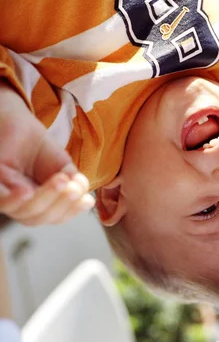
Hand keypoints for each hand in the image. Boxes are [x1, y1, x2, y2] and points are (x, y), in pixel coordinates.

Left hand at [0, 81, 93, 225]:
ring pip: (24, 212)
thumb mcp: (62, 165)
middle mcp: (20, 204)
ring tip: (61, 180)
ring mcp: (5, 195)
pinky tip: (28, 191)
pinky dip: (16, 199)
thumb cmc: (39, 148)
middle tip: (74, 188)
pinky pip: (2, 200)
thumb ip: (73, 181)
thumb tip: (84, 196)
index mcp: (38, 204)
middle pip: (39, 218)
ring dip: (45, 198)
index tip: (87, 200)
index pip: (54, 217)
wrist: (19, 123)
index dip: (71, 212)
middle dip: (60, 205)